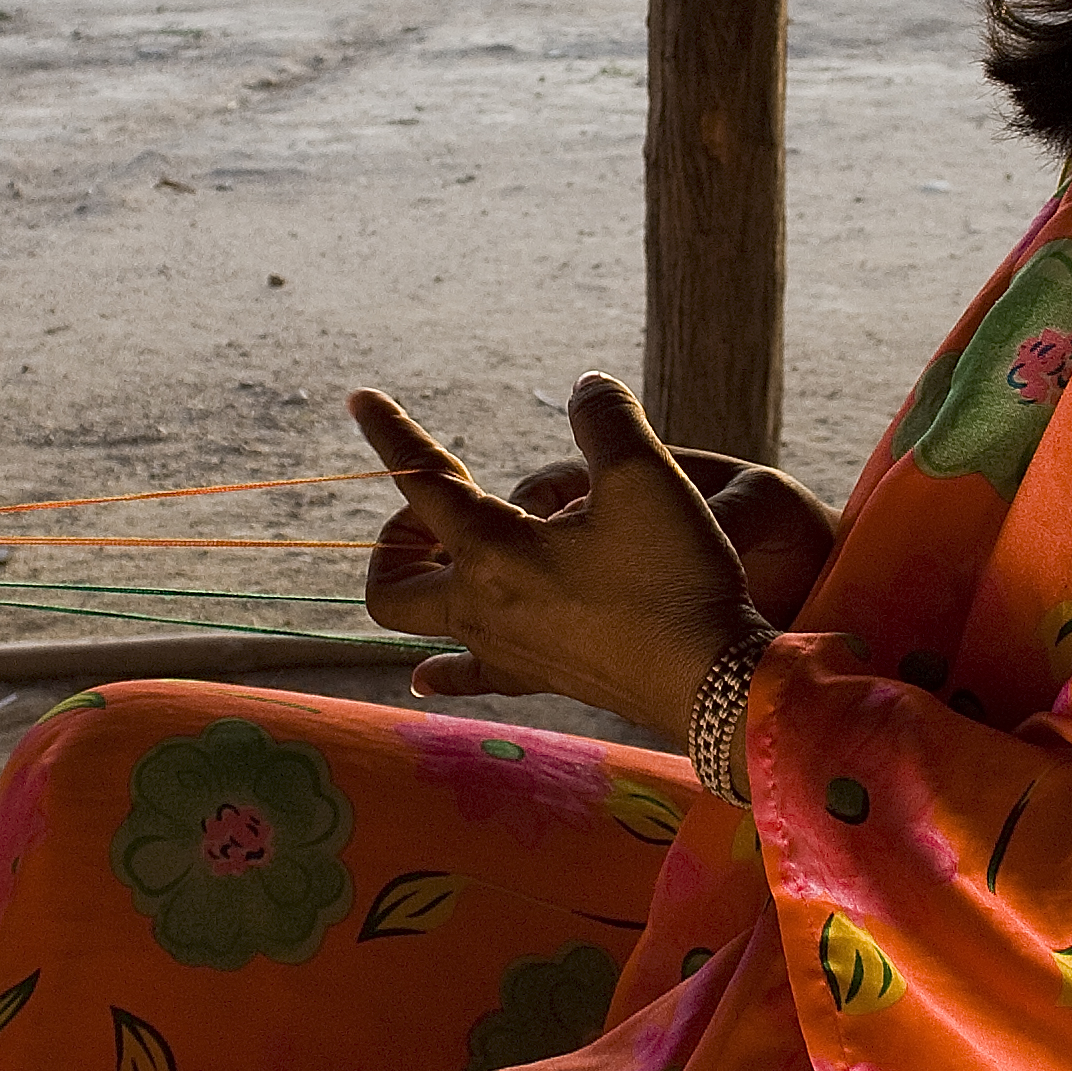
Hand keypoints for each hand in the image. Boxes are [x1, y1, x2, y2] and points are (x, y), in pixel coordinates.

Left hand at [351, 374, 772, 741]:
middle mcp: (484, 610)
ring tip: (459, 552)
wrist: (713, 683)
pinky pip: (473, 678)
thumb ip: (605, 417)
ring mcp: (508, 653)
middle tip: (439, 507)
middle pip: (392, 583)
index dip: (390, 433)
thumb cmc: (673, 578)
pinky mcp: (542, 680)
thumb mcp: (645, 474)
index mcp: (494, 553)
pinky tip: (425, 675)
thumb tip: (585, 387)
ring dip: (425, 583)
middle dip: (398, 538)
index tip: (358, 398)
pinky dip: (443, 670)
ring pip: (426, 628)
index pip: (421, 482)